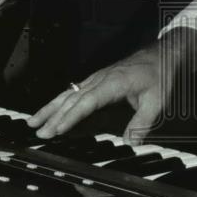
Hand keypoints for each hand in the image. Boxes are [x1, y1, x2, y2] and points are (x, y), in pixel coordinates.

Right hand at [26, 44, 167, 142]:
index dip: (72, 116)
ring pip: (69, 93)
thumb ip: (142, 122)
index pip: (88, 101)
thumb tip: (130, 143)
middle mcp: (101, 78)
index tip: (58, 129)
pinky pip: (74, 90)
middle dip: (54, 115)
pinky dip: (59, 101)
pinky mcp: (97, 79)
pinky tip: (50, 110)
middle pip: (73, 98)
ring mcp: (97, 77)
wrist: (163, 52)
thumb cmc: (159, 74)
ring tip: (33, 121)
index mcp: (113, 82)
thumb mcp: (157, 100)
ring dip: (51, 107)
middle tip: (39, 132)